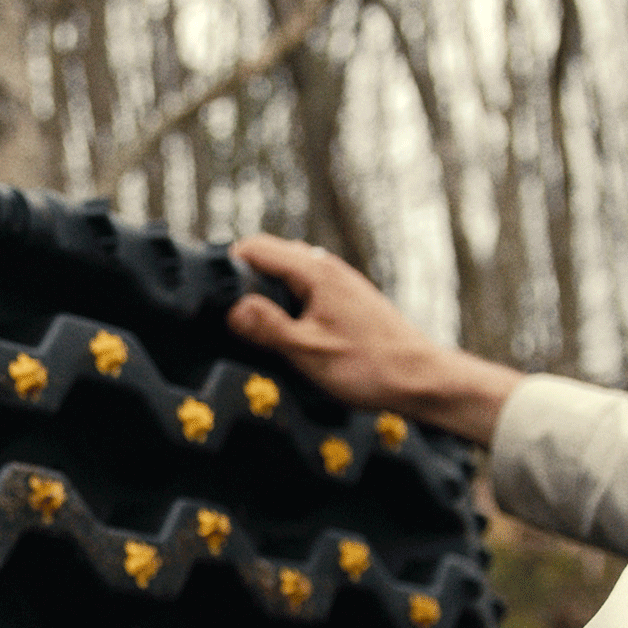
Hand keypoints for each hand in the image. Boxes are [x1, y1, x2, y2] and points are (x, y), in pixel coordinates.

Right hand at [227, 234, 522, 445]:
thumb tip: (232, 308)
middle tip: (219, 311)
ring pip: (288, 274)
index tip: (205, 289)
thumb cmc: (371, 367)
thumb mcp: (309, 350)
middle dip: (242, 278)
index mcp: (316, 272)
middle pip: (270, 257)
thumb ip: (268, 327)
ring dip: (265, 292)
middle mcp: (328, 268)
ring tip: (247, 325)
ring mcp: (340, 284)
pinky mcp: (347, 301)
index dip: (226, 265)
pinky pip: (305, 290)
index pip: (256, 248)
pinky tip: (283, 333)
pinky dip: (286, 303)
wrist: (423, 379)